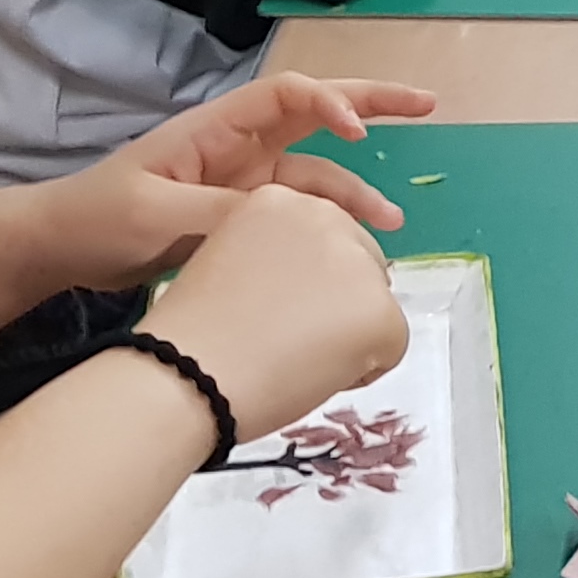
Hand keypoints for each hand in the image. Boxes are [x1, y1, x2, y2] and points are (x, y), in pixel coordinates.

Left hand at [44, 75, 435, 290]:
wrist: (63, 250)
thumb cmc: (99, 217)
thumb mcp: (154, 213)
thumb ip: (218, 214)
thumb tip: (280, 221)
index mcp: (217, 128)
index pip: (288, 97)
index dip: (330, 103)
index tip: (358, 132)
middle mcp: (239, 147)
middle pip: (317, 113)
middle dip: (373, 104)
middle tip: (429, 103)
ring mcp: (243, 183)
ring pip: (316, 174)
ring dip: (356, 190)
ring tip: (391, 222)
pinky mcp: (240, 218)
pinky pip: (297, 214)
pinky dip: (328, 225)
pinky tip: (351, 249)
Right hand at [138, 183, 410, 444]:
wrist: (186, 375)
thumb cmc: (192, 336)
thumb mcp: (229, 265)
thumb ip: (275, 261)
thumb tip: (313, 291)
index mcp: (279, 201)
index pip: (324, 242)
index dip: (305, 287)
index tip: (272, 310)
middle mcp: (324, 216)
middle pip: (361, 267)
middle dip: (337, 307)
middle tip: (287, 341)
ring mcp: (357, 261)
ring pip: (376, 306)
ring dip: (348, 336)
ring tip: (293, 358)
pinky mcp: (380, 309)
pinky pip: (391, 347)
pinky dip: (362, 370)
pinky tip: (312, 376)